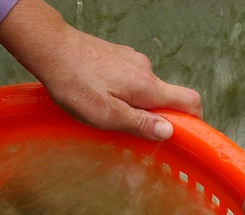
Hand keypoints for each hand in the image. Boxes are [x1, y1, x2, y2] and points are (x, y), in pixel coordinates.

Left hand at [0, 0, 201, 140]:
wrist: (51, 48)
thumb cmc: (75, 84)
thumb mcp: (106, 114)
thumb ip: (139, 123)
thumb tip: (169, 131)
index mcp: (147, 86)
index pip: (190, 100)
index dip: (194, 120)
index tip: (183, 136)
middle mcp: (145, 69)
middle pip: (165, 97)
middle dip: (153, 116)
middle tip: (127, 131)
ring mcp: (131, 60)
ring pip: (144, 88)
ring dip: (133, 104)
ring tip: (104, 112)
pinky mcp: (118, 55)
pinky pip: (129, 79)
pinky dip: (122, 91)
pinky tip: (98, 95)